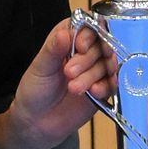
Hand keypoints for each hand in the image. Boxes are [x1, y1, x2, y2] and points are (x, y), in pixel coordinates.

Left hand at [6, 19, 114, 148]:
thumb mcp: (40, 68)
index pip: (87, 26)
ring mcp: (95, 71)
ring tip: (74, 88)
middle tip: (69, 73)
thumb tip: (65, 33)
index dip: (88, 33)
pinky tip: (93, 92)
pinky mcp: (102, 88)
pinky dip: (105, 86)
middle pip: (101, 44)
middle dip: (87, 59)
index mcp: (68, 39)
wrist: (37, 122)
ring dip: (92, 75)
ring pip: (107, 64)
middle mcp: (84, 52)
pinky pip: (112, 83)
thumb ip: (53, 50)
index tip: (80, 46)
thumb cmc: (35, 90)